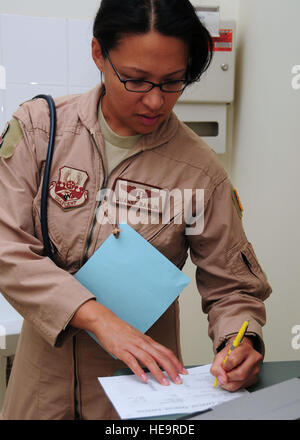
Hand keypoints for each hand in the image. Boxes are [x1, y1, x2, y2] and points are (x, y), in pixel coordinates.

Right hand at [70, 300, 186, 385]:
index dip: (176, 362)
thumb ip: (145, 348)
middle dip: (171, 370)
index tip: (182, 371)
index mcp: (147, 340)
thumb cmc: (121, 330)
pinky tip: (144, 378)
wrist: (106, 321)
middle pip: (161, 357)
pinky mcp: (122, 350)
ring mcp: (132, 346)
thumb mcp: (137, 337)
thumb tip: (154, 359)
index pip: (166, 351)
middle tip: (178, 380)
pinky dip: (139, 370)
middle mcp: (142, 343)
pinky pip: (132, 361)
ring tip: (164, 383)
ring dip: (158, 373)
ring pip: (149, 360)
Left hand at [210, 336, 261, 390]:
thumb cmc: (230, 353)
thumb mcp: (220, 355)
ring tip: (225, 376)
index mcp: (245, 349)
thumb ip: (217, 366)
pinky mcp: (254, 379)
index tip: (221, 367)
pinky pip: (241, 387)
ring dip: (228, 383)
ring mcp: (255, 370)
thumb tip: (221, 379)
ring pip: (240, 383)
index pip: (233, 360)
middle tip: (222, 375)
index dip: (224, 366)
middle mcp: (254, 359)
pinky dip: (232, 385)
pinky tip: (231, 378)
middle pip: (240, 374)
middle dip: (227, 377)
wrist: (238, 352)